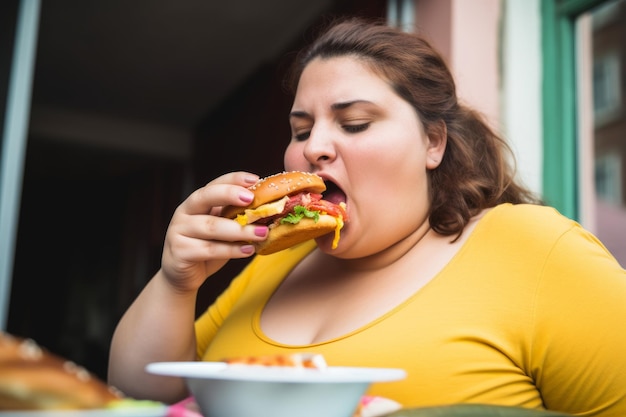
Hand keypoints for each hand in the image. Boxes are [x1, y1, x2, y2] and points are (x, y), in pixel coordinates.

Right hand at [160, 171, 266, 291]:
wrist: (183, 276)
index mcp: (196, 202)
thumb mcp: (222, 228)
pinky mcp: (180, 252)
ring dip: (240, 230)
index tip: (254, 179)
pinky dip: (232, 250)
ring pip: (212, 227)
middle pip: (205, 197)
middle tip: (251, 199)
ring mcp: (178, 232)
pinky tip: (249, 250)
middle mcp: (184, 212)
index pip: (214, 184)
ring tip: (262, 233)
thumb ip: (235, 217)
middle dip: (229, 195)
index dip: (233, 179)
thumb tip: (269, 210)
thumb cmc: (207, 247)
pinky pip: (209, 249)